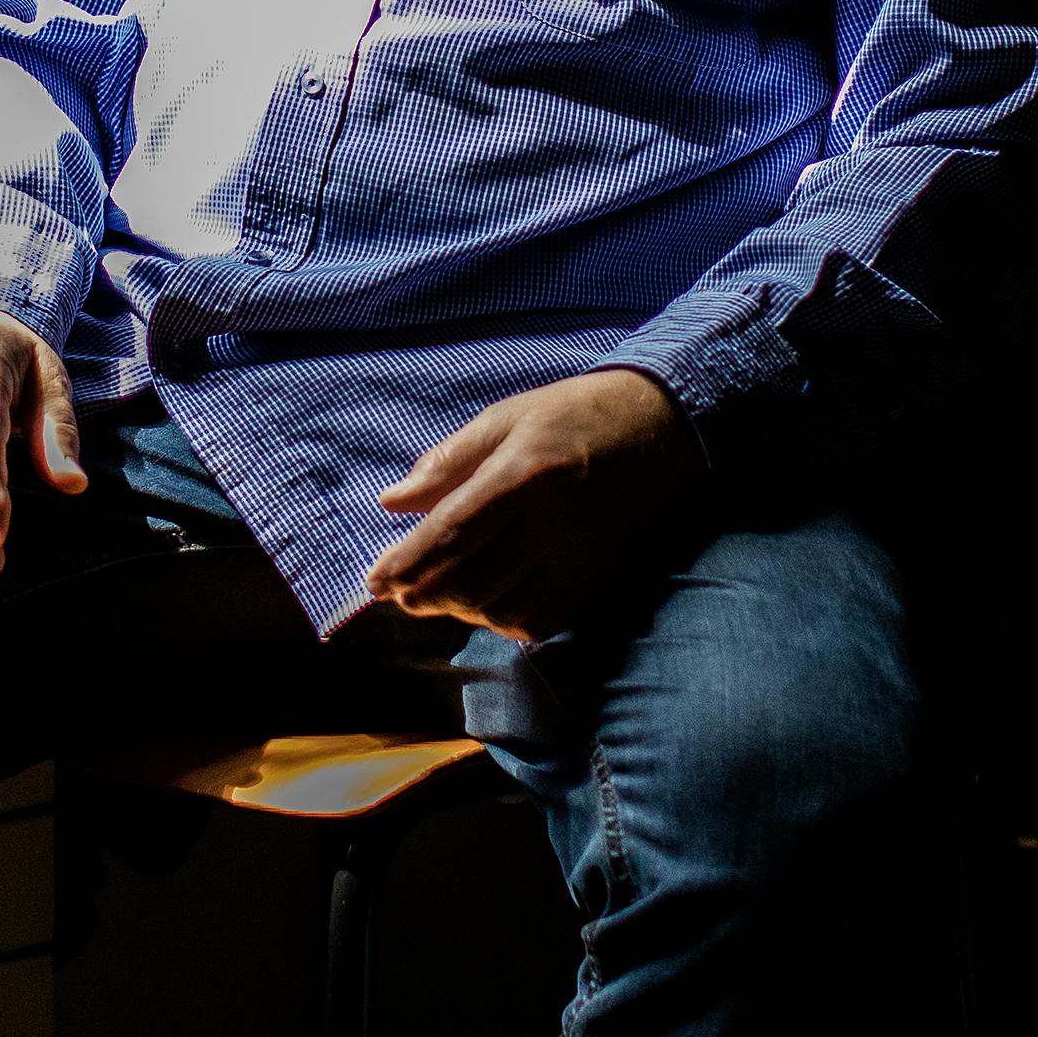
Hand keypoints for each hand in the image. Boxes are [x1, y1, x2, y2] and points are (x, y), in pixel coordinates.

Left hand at [364, 368, 698, 640]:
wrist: (663, 427)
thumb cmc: (574, 414)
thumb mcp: (505, 419)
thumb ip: (447, 463)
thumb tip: (391, 502)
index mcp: (524, 474)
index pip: (452, 534)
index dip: (406, 564)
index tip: (374, 581)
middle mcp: (553, 523)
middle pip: (471, 581)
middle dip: (423, 594)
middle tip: (398, 590)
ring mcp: (578, 558)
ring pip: (502, 610)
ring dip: (459, 609)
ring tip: (438, 592)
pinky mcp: (597, 579)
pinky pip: (540, 622)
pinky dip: (502, 621)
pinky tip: (485, 601)